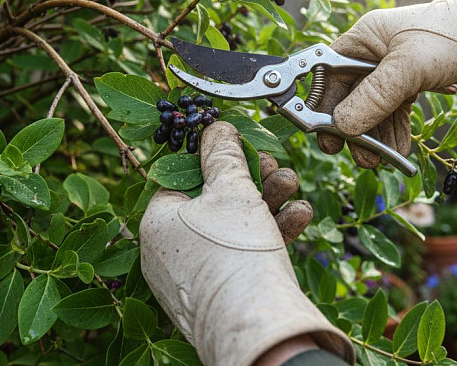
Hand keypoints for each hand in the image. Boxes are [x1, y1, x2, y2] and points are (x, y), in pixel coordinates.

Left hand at [140, 121, 353, 365]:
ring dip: (268, 202)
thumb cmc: (235, 255)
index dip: (214, 158)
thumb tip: (216, 128)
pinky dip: (270, 234)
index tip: (242, 146)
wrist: (261, 328)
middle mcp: (170, 252)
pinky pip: (244, 255)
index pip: (181, 177)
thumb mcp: (232, 190)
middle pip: (213, 201)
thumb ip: (223, 154)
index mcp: (158, 222)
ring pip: (234, 228)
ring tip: (293, 186)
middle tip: (275, 165)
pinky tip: (299, 216)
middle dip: (252, 179)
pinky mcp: (225, 294)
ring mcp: (197, 277)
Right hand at [317, 0, 456, 167]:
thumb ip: (374, 98)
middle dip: (355, 128)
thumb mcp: (409, 69)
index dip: (323, 104)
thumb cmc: (454, 38)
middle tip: (361, 156)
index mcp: (363, 37)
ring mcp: (393, 68)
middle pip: (350, 96)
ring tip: (381, 161)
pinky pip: (394, 110)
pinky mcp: (412, 81)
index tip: (323, 134)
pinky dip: (395, 130)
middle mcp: (373, 52)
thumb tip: (342, 126)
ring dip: (376, 135)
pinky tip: (399, 151)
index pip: (328, 74)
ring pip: (374, 108)